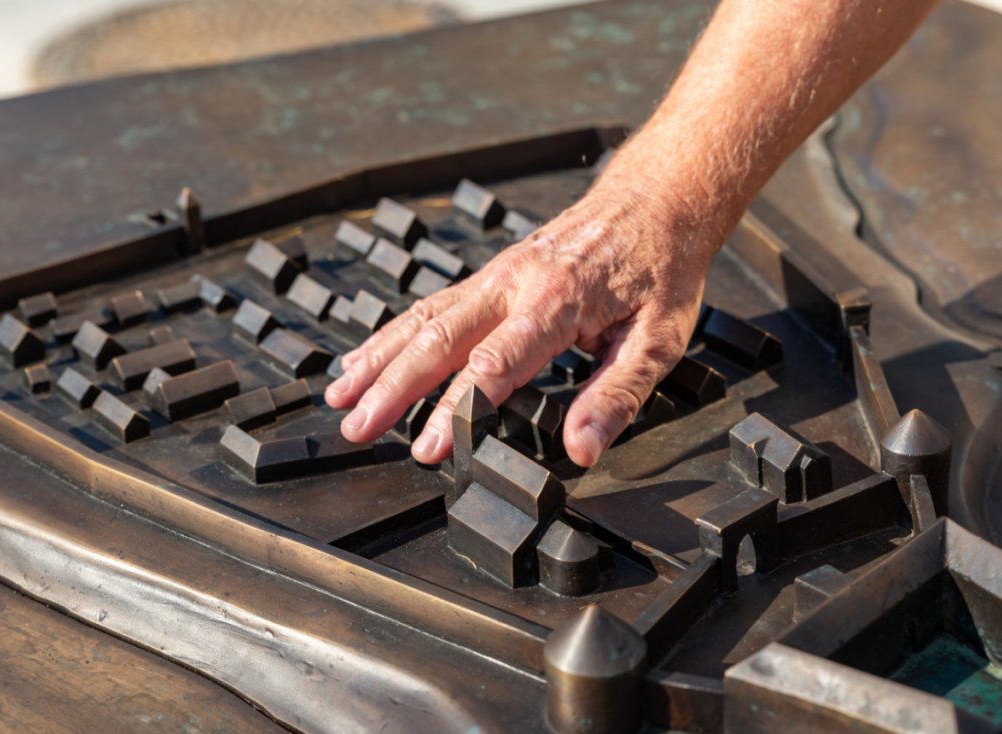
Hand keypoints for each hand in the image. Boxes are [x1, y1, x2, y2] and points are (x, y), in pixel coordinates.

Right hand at [324, 173, 727, 467]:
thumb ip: (617, 396)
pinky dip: (392, 334)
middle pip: (439, 340)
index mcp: (556, 303)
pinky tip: (365, 358)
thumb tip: (582, 448)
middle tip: (357, 431)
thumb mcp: (658, 340)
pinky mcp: (491, 275)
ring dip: (378, 360)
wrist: (658, 198)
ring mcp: (496, 276)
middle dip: (393, 389)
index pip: (494, 365)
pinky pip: (431, 305)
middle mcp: (515, 284)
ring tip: (340, 399)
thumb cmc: (661, 269)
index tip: (429, 449)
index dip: (458, 411)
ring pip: (423, 319)